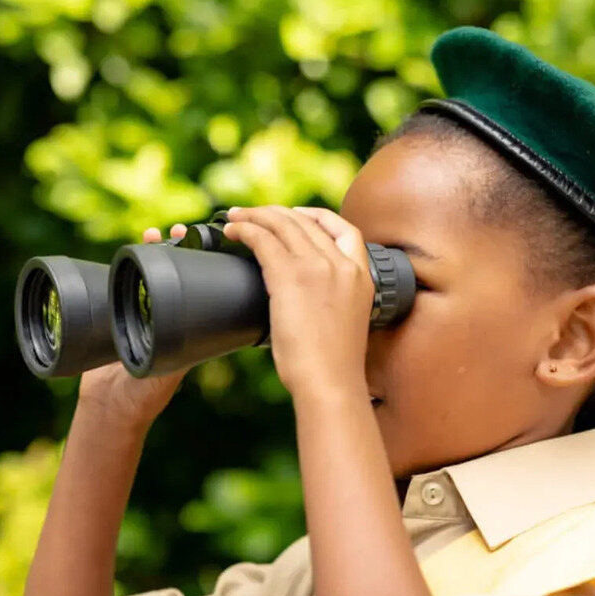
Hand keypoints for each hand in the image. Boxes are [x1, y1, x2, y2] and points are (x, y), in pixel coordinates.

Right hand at [75, 223, 192, 429]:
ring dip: (156, 251)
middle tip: (179, 231)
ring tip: (155, 233)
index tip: (201, 248)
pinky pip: (126, 283)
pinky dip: (131, 263)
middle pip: (179, 274)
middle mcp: (169, 316)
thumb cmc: (142, 397)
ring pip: (153, 273)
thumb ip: (174, 357)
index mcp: (187, 329)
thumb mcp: (165, 374)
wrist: (109, 407)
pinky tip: (136, 246)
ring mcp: (145, 313)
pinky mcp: (120, 315)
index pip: (201, 290)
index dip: (203, 266)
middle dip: (180, 250)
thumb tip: (191, 339)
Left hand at [220, 205, 373, 399]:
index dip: (318, 216)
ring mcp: (318, 268)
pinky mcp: (290, 277)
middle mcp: (342, 265)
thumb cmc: (332, 365)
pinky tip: (233, 231)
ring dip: (255, 215)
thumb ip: (331, 300)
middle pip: (307, 221)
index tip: (297, 216)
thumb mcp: (344, 322)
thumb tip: (301, 297)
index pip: (345, 229)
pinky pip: (263, 240)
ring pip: (283, 224)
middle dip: (277, 213)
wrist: (330, 382)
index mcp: (360, 276)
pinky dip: (245, 229)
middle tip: (254, 214)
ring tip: (236, 217)